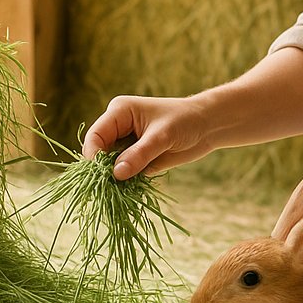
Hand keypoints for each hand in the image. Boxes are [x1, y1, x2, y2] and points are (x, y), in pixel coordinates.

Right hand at [81, 95, 212, 179]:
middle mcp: (118, 127)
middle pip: (98, 153)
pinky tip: (134, 188)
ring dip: (115, 179)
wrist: (207, 126)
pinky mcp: (135, 158)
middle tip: (113, 188)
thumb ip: (139, 154)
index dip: (94, 156)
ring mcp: (126, 144)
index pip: (95, 136)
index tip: (103, 175)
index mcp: (119, 112)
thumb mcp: (162, 136)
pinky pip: (124, 174)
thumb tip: (116, 174)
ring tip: (124, 190)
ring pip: (109, 166)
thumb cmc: (185, 121)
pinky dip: (126, 183)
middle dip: (104, 171)